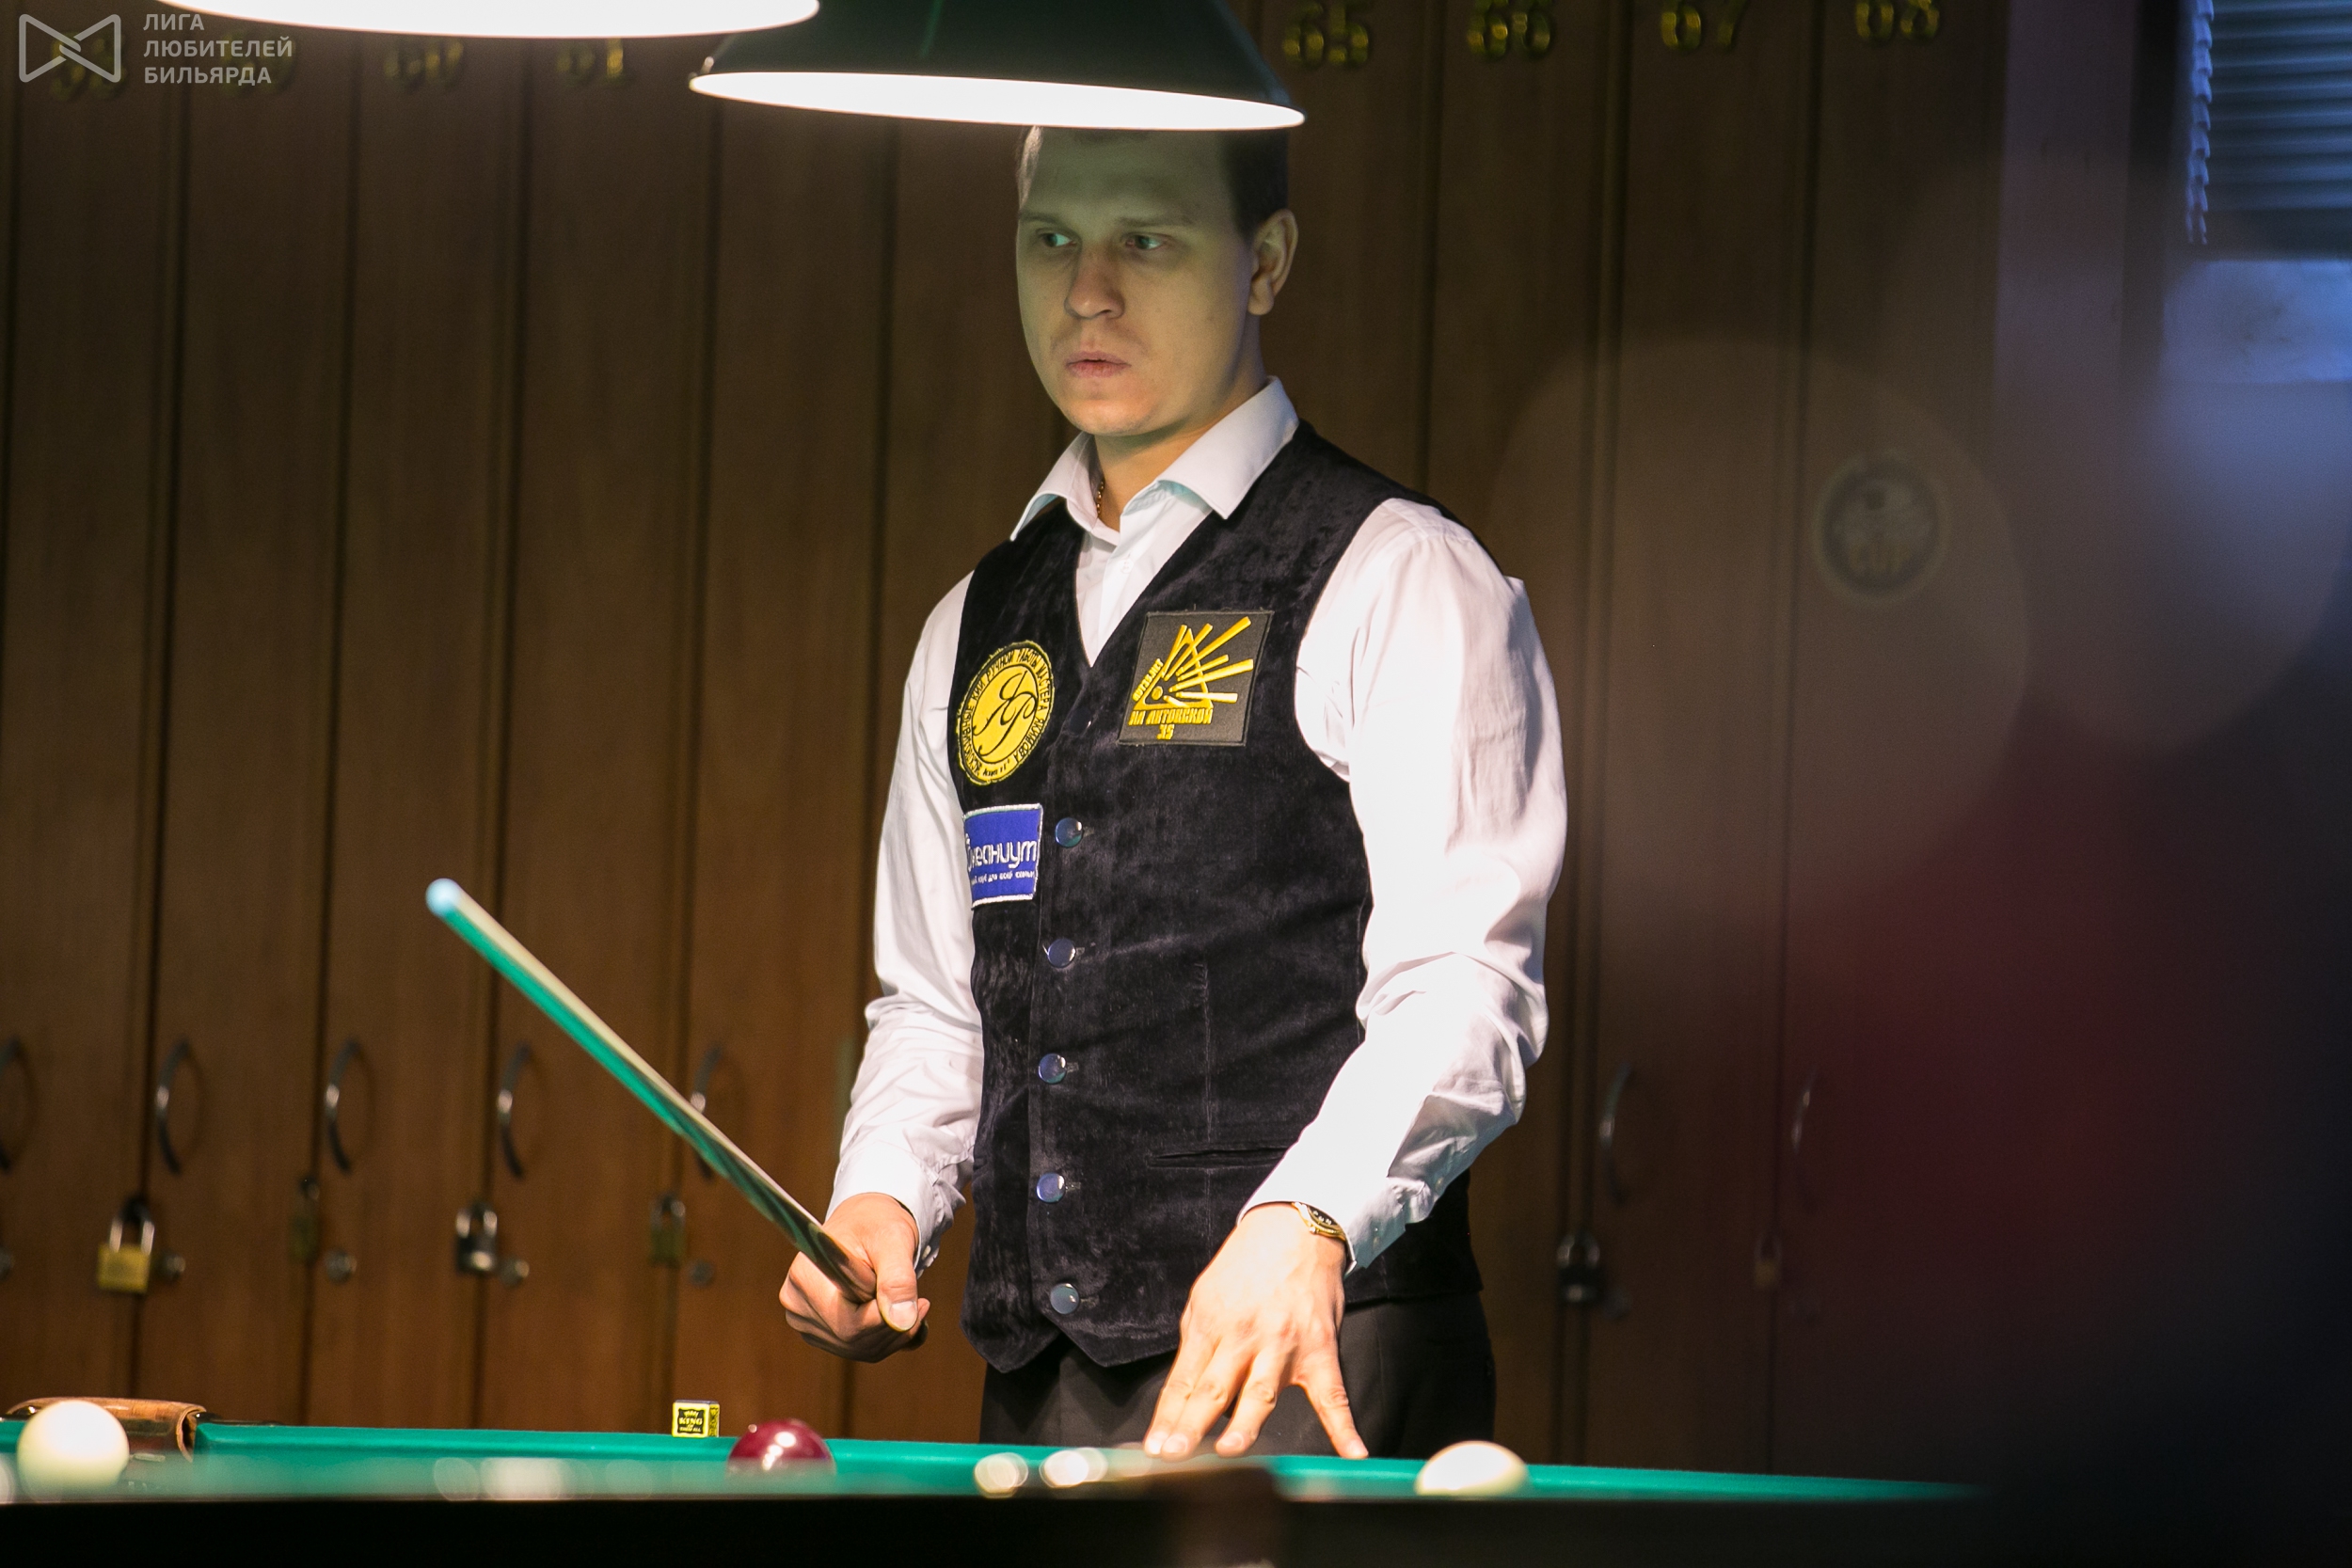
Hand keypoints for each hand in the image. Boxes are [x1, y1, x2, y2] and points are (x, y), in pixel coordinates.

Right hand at [779, 1193, 930, 1361]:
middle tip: (921, 1302)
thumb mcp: (893, 1241)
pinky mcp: (822, 1332)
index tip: (920, 1301)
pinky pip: (861, 1349)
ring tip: (912, 1302)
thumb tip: (902, 1319)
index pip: (848, 1324)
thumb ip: (897, 1279)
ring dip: (895, 1333)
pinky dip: (889, 1338)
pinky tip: (903, 1315)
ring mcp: (806, 1322)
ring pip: (859, 1349)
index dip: (887, 1320)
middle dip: (895, 1327)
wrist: (867, 1223)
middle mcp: (797, 1304)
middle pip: (853, 1340)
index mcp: (805, 1278)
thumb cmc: (878, 1224)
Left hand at [1144, 1203, 1367, 1460]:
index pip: (1183, 1380)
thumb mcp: (1205, 1295)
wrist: (1296, 1230)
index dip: (1168, 1416)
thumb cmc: (1246, 1265)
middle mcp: (1244, 1336)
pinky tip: (1352, 1453)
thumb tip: (1185, 1391)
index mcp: (1211, 1323)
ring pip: (1260, 1394)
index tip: (1155, 1448)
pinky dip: (1344, 1427)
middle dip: (1191, 1425)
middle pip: (1213, 1389)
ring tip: (1228, 1452)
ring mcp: (1284, 1346)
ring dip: (1244, 1426)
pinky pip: (1332, 1395)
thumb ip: (1197, 1343)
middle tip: (1174, 1455)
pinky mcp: (1320, 1351)